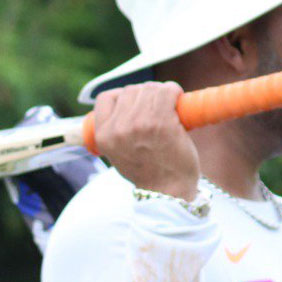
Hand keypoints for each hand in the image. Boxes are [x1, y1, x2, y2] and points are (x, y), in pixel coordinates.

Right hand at [92, 81, 198, 200]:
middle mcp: (118, 129)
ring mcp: (139, 125)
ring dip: (162, 93)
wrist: (169, 193)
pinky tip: (178, 102)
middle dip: (146, 95)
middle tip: (159, 108)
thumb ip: (117, 129)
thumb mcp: (119, 152)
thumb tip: (129, 103)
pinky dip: (174, 92)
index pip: (106, 99)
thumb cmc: (148, 171)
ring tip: (170, 108)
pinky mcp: (161, 123)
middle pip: (130, 90)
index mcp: (103, 136)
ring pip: (149, 88)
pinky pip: (167, 92)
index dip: (122, 97)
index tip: (135, 105)